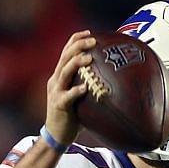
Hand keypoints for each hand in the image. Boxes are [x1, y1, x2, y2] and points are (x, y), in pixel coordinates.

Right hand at [44, 30, 98, 144]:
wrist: (56, 135)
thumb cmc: (72, 116)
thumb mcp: (79, 97)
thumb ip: (89, 86)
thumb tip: (112, 80)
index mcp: (60, 76)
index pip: (65, 52)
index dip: (75, 40)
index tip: (89, 32)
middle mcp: (56, 80)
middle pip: (64, 57)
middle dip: (78, 46)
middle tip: (93, 40)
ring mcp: (56, 92)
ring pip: (64, 72)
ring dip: (76, 63)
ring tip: (89, 58)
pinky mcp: (58, 105)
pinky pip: (67, 96)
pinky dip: (76, 91)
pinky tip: (85, 87)